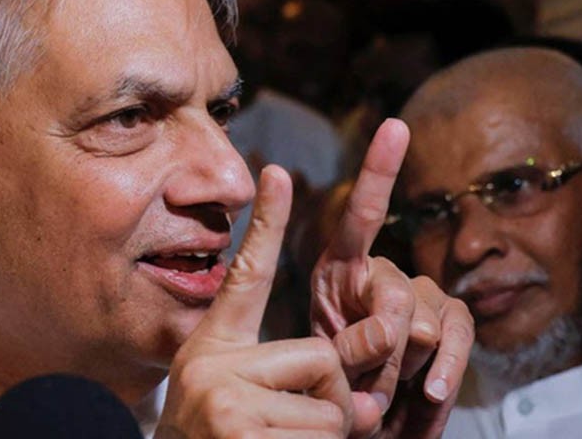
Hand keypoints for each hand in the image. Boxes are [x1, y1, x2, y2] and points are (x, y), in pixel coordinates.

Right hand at [158, 166, 353, 437]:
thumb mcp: (252, 401)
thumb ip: (309, 385)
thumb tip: (369, 399)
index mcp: (215, 344)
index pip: (247, 274)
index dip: (268, 223)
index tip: (278, 170)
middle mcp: (212, 363)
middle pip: (324, 357)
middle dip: (334, 398)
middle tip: (297, 426)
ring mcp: (223, 398)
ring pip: (333, 408)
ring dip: (328, 437)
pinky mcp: (238, 429)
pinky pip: (323, 438)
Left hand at [310, 119, 472, 437]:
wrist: (363, 428)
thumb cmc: (330, 390)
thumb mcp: (321, 363)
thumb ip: (347, 344)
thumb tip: (395, 328)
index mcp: (339, 270)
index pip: (361, 215)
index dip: (381, 171)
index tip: (396, 126)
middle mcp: (382, 274)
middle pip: (396, 287)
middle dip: (381, 340)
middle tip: (365, 377)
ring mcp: (420, 298)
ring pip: (425, 315)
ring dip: (405, 363)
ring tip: (385, 392)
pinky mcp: (450, 326)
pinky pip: (459, 332)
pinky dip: (448, 365)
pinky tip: (431, 391)